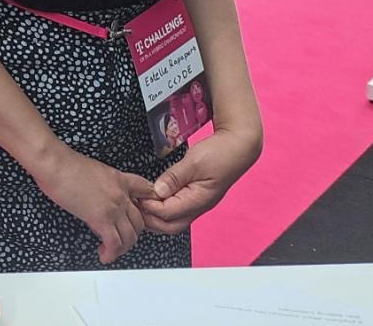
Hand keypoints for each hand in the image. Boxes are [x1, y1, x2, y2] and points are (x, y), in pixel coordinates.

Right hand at [33, 145, 157, 263]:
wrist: (54, 163)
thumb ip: (104, 186)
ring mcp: (113, 207)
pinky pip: (114, 243)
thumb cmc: (65, 163)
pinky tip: (104, 255)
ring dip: (122, 248)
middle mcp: (121, 194)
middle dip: (131, 235)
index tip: (138, 217)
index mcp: (119, 179)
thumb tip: (99, 201)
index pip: (146, 192)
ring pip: (130, 236)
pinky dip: (111, 253)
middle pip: (139, 222)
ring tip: (110, 250)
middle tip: (119, 239)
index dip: (148, 206)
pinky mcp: (101, 218)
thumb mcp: (94, 171)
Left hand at [139, 124, 261, 233]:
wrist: (238, 146)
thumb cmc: (220, 153)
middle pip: (170, 225)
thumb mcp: (193, 162)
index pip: (167, 214)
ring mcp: (197, 203)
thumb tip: (157, 191)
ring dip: (155, 214)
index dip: (149, 206)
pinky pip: (176, 209)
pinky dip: (162, 207)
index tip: (135, 195)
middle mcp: (198, 207)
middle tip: (134, 203)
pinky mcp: (195, 196)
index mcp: (198, 201)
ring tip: (140, 200)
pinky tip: (152, 197)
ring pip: (173, 220)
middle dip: (149, 219)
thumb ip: (174, 178)